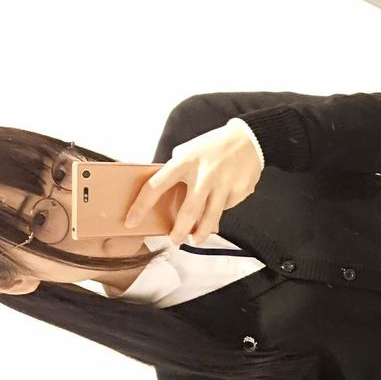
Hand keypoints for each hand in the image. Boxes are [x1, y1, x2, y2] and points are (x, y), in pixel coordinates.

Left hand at [124, 120, 262, 244]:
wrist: (249, 139)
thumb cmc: (213, 146)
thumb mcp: (189, 151)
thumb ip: (177, 171)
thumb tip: (165, 195)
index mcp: (185, 162)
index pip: (156, 186)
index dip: (141, 206)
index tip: (131, 221)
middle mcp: (204, 175)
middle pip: (188, 212)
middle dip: (179, 231)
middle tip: (174, 240)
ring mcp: (224, 184)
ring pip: (210, 218)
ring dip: (201, 233)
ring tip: (196, 240)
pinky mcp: (239, 191)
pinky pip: (226, 208)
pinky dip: (220, 209)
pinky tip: (220, 201)